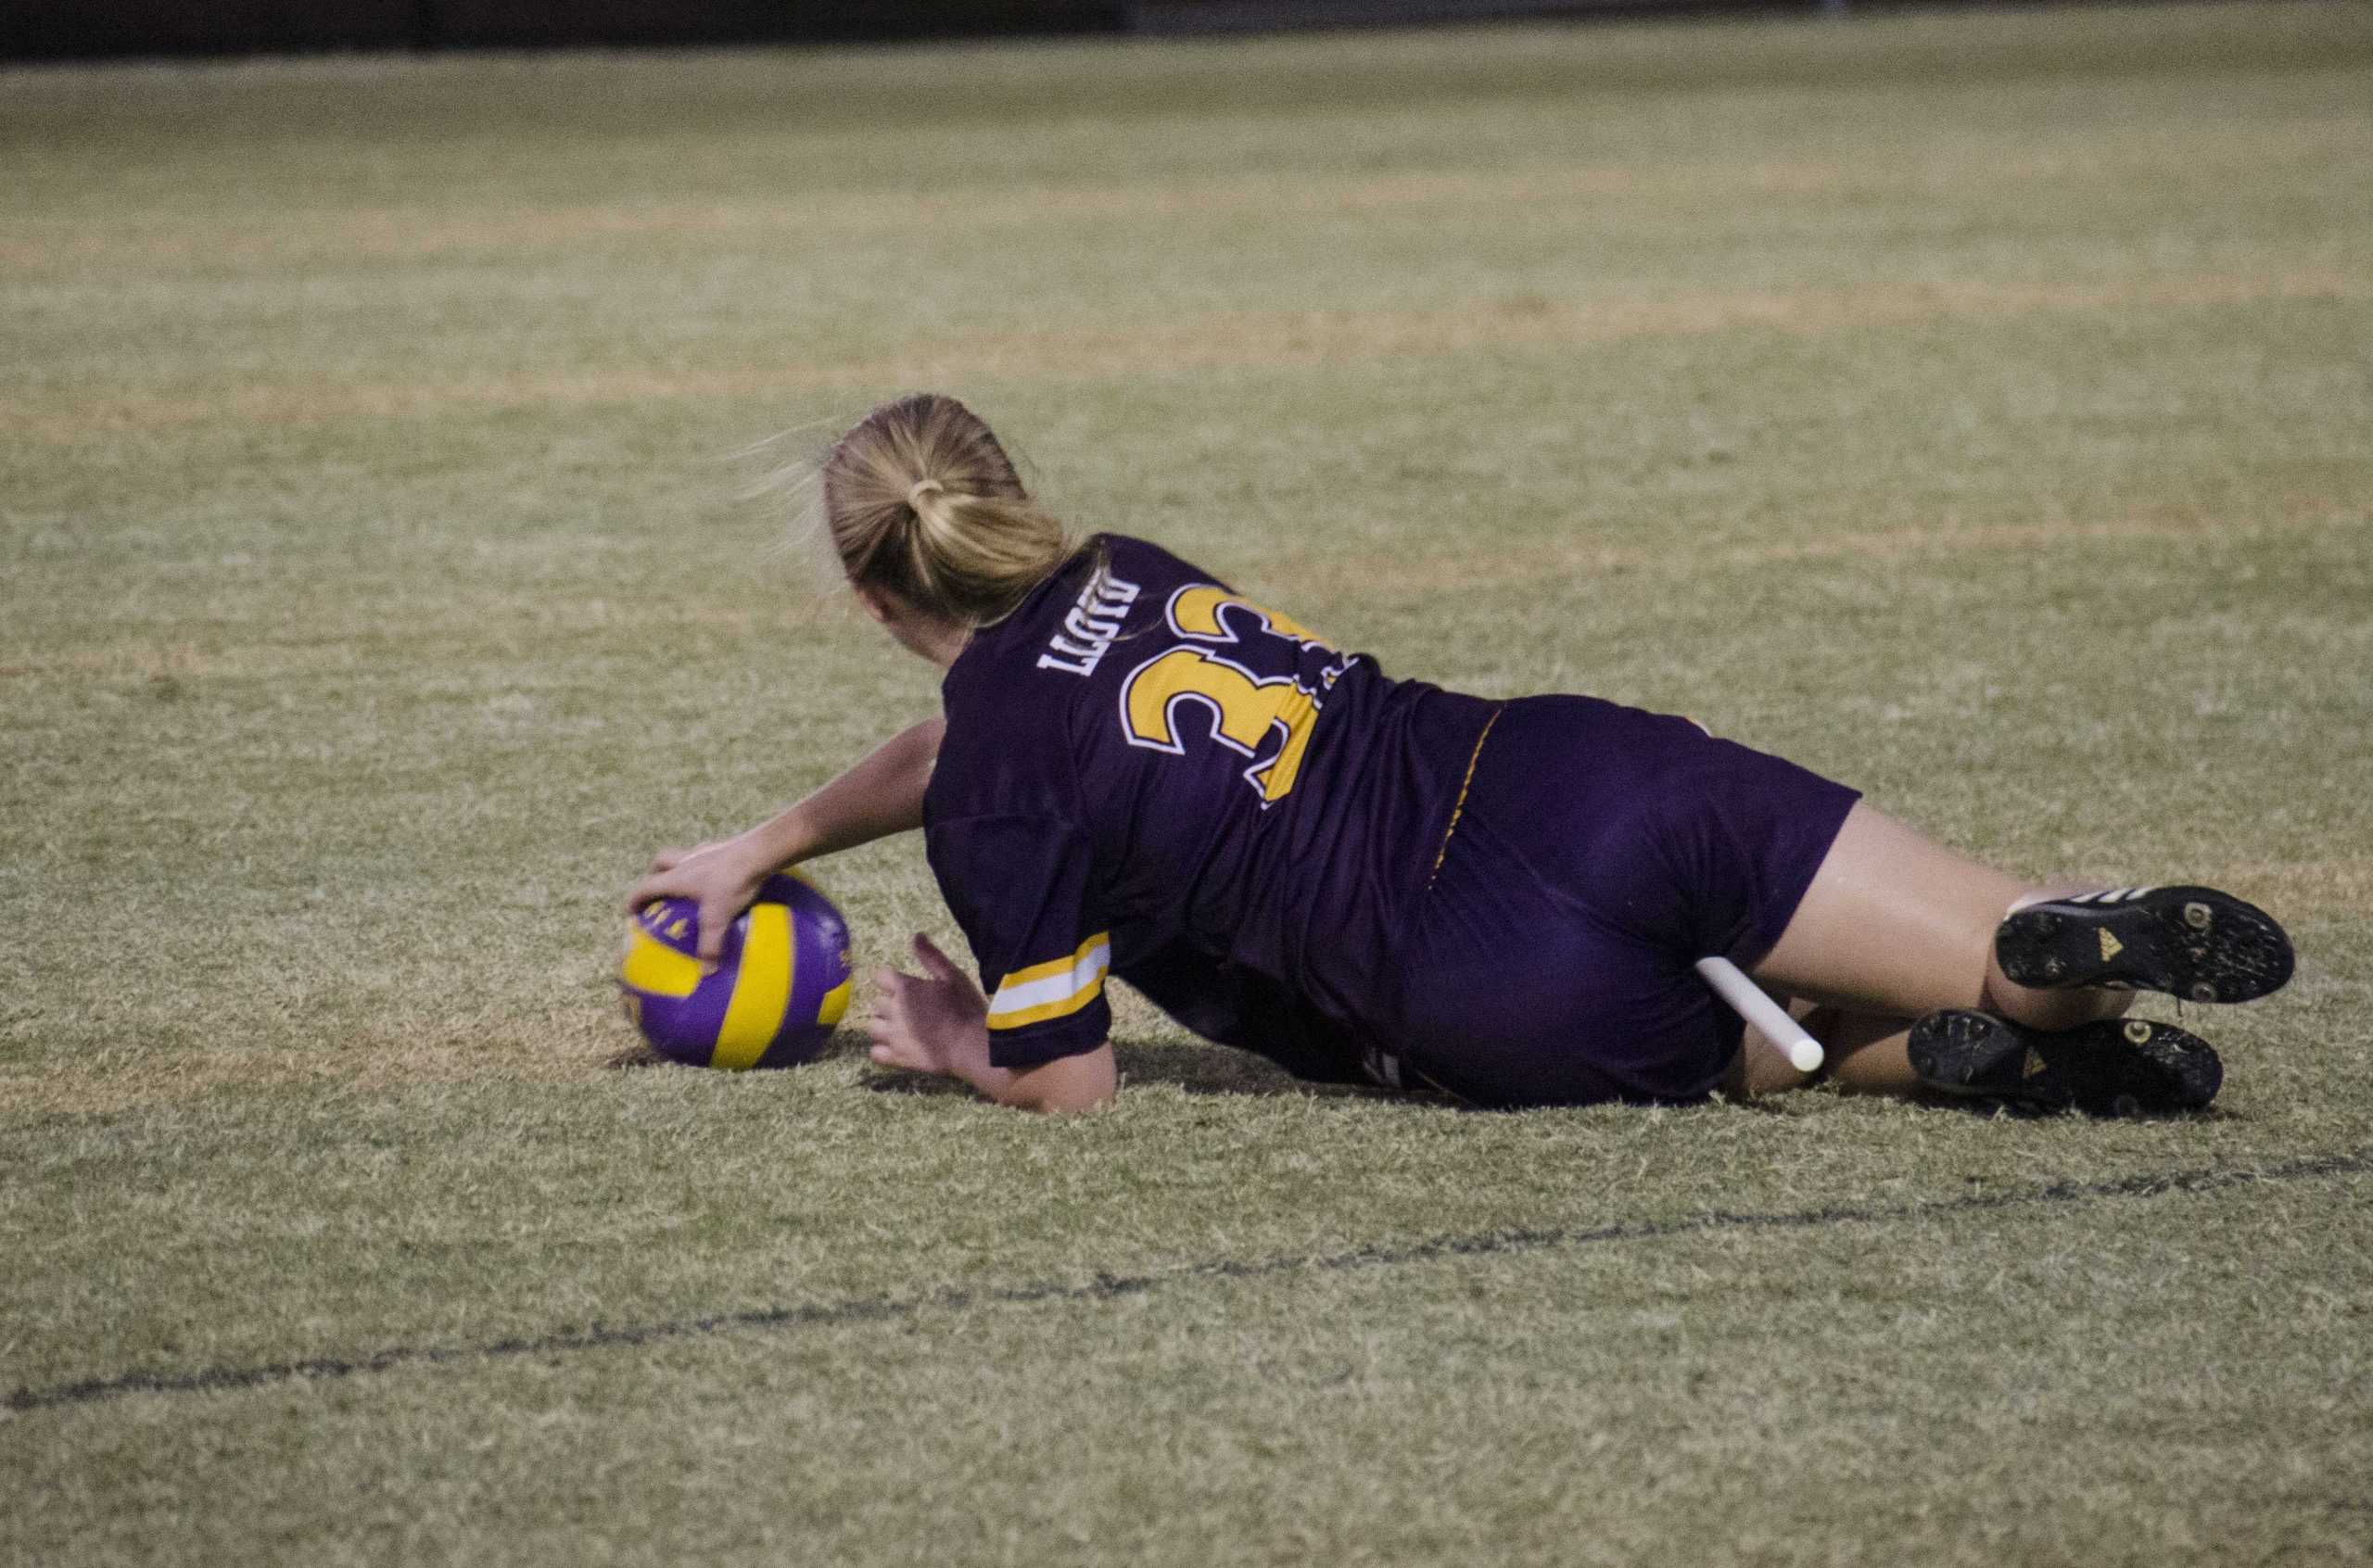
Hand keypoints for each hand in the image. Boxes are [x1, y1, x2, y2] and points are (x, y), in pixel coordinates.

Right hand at [622, 836, 778, 969]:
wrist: (759, 852)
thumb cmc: (732, 883)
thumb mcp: (718, 918)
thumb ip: (710, 945)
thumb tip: (704, 972)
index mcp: (676, 877)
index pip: (645, 887)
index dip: (634, 900)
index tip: (630, 913)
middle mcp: (685, 861)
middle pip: (659, 863)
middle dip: (653, 877)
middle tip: (657, 892)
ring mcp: (703, 851)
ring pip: (681, 856)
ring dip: (678, 868)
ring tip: (686, 884)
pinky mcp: (722, 847)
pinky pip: (704, 855)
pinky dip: (703, 865)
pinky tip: (715, 876)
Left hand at [866, 934, 990, 1079]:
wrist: (971, 1045)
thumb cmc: (964, 1007)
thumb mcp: (952, 976)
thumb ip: (931, 956)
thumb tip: (915, 935)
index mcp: (904, 988)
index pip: (880, 976)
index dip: (890, 979)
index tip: (902, 985)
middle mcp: (892, 1010)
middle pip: (876, 1002)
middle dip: (888, 1002)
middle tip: (908, 1007)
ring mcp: (893, 1036)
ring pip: (872, 1026)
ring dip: (882, 1024)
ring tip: (898, 1026)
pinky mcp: (897, 1057)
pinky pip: (875, 1053)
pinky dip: (881, 1049)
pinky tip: (894, 1046)